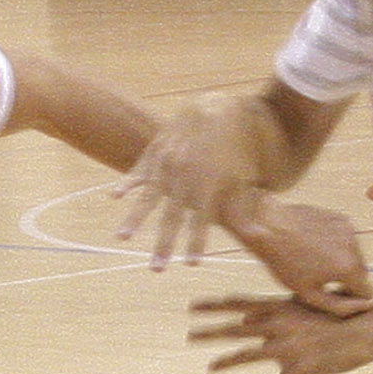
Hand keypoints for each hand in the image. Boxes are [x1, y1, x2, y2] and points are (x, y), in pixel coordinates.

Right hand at [113, 94, 263, 268]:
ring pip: (148, 196)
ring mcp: (167, 162)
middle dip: (164, 244)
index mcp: (208, 184)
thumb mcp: (243, 175)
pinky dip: (127, 183)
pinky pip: (139, 169)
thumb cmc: (235, 144)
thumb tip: (258, 234)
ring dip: (135, 219)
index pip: (201, 222)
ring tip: (123, 238)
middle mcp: (184, 176)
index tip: (191, 264)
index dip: (196, 244)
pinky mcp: (156, 149)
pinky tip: (114, 196)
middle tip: (156, 269)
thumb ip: (244, 206)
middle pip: (171, 217)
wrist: (216, 104)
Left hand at [192, 293, 372, 373]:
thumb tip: (252, 316)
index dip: (214, 305)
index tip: (192, 306)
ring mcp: (287, 347)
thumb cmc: (340, 314)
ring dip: (226, 361)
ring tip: (210, 366)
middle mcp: (279, 325)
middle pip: (235, 328)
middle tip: (189, 335)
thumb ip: (278, 310)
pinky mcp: (300, 369)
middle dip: (210, 331)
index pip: (239, 304)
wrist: (367, 328)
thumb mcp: (307, 303)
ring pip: (247, 355)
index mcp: (279, 308)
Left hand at [226, 199, 372, 313]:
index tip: (333, 295)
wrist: (269, 224)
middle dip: (347, 278)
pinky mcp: (341, 218)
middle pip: (362, 273)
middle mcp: (355, 247)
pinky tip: (314, 245)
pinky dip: (336, 245)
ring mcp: (349, 229)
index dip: (351, 298)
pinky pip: (346, 240)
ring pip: (355, 256)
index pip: (367, 292)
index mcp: (349, 268)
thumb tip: (362, 307)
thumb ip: (338, 306)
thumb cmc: (284, 262)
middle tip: (321, 279)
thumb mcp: (308, 293)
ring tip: (315, 261)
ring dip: (342, 261)